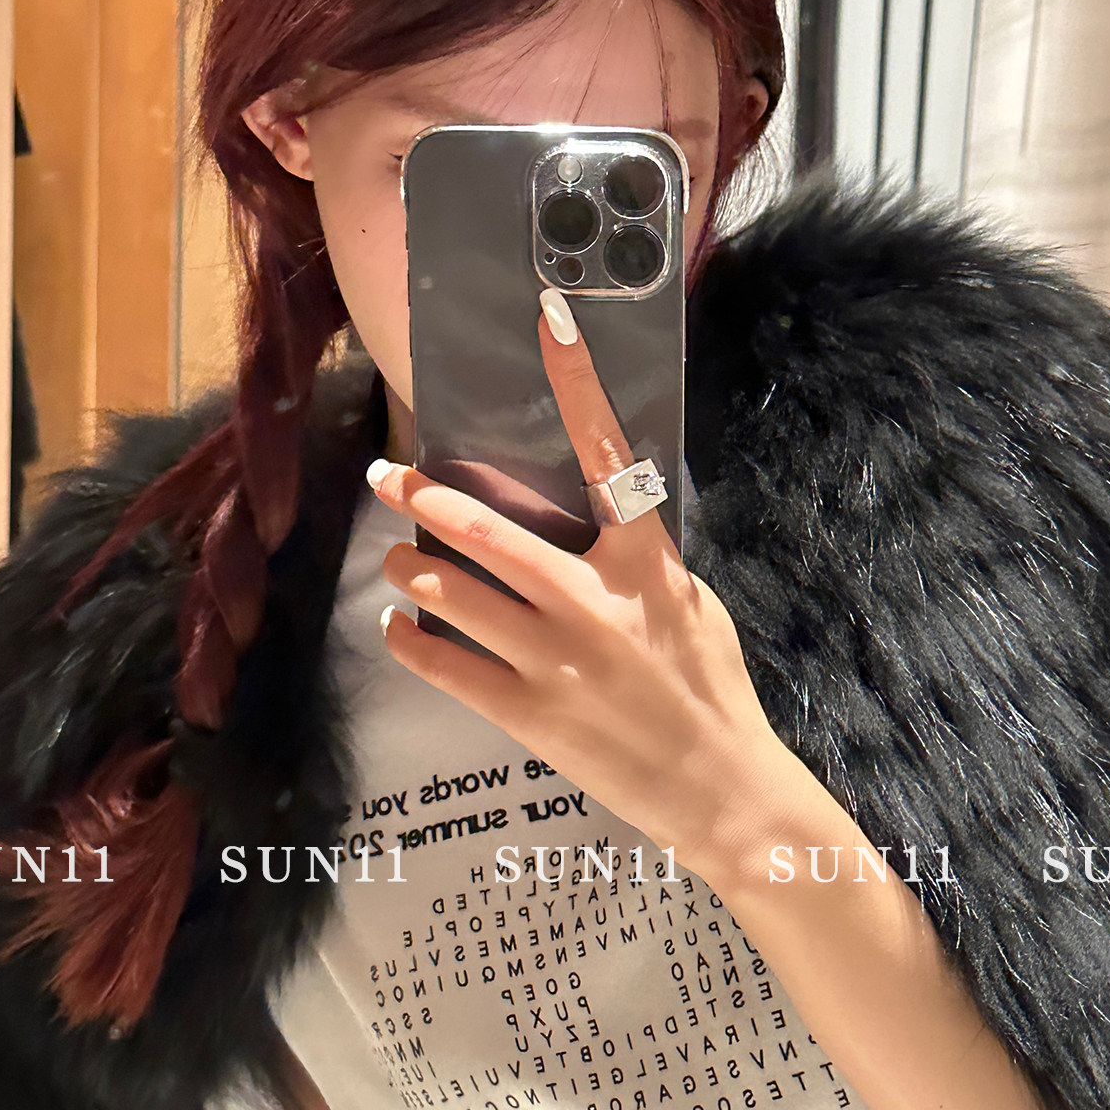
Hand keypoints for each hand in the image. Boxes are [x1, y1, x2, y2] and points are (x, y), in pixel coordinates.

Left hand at [368, 288, 798, 883]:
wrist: (722, 789)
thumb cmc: (713, 692)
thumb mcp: (693, 606)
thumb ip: (642, 560)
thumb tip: (599, 521)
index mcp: (643, 564)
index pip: (607, 453)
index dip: (577, 383)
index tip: (549, 320)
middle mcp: (593, 602)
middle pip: (486, 531)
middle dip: (424, 497)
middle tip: (387, 478)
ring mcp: (555, 660)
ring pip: (451, 596)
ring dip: (410, 572)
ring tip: (397, 564)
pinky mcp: (529, 715)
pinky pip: (445, 666)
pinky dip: (412, 642)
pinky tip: (399, 630)